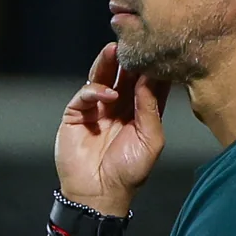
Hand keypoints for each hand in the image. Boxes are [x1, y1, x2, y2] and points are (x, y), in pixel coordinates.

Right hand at [55, 43, 171, 214]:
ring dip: (107, 63)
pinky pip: (84, 94)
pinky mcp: (76, 114)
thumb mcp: (151, 140)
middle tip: (133, 42)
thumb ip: (150, 109)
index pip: (146, 84)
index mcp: (140, 112)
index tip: (158, 51)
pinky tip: (107, 94)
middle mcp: (119, 107)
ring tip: (114, 49)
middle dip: (129, 60)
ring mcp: (96, 109)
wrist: (99, 193)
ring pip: (102, 78)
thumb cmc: (129, 172)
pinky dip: (94, 90)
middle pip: (124, 76)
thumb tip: (149, 79)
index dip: (151, 68)